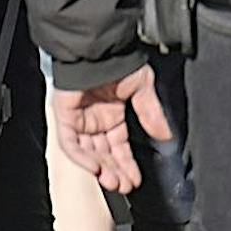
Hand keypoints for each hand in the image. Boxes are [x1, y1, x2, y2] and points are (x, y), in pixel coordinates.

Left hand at [51, 64, 172, 193]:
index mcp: (112, 113)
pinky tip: (96, 168)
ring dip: (100, 170)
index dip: (127, 164)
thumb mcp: (142, 87)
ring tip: (114, 183)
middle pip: (104, 154)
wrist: (98, 45)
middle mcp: (95, 118)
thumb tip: (165, 135)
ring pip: (87, 152)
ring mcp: (79, 117)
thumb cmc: (117, 58)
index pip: (119, 147)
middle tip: (125, 186)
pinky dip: (82, 158)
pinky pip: (70, 143)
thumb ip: (151, 113)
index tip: (136, 179)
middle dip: (115, 172)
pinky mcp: (65, 115)